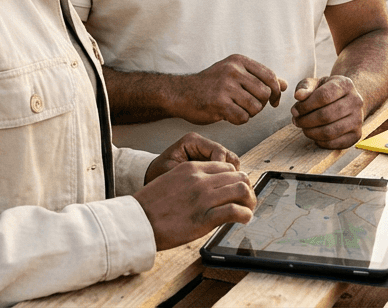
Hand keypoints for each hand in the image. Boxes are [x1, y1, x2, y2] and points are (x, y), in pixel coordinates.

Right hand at [133, 161, 255, 249]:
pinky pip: (236, 211)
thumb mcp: (171, 180)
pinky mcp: (205, 217)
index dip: (235, 178)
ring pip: (241, 190)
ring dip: (249, 201)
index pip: (226, 166)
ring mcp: (204, 198)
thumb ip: (191, 180)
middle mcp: (200, 179)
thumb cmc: (151, 205)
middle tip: (246, 200)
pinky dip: (245, 215)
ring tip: (247, 210)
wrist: (138, 221)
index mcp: (191, 168)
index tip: (236, 189)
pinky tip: (243, 219)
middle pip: (238, 176)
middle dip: (246, 188)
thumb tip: (208, 189)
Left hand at [145, 132, 240, 183]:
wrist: (152, 177)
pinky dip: (225, 180)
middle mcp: (202, 144)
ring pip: (229, 163)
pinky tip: (221, 192)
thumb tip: (213, 182)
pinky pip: (224, 170)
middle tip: (227, 190)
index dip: (223, 168)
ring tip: (224, 192)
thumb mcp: (172, 173)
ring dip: (229, 178)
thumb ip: (190, 176)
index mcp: (192, 141)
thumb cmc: (159, 174)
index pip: (218, 151)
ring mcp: (207, 153)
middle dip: (230, 174)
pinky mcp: (210, 162)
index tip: (221, 185)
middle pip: (228, 156)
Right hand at [175, 54, 286, 125]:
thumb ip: (260, 77)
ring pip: (256, 107)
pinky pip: (243, 118)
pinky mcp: (218, 102)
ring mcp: (225, 86)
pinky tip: (228, 115)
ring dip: (249, 113)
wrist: (181, 93)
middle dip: (261, 105)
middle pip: (265, 94)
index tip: (274, 101)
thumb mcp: (235, 74)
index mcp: (239, 61)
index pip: (270, 77)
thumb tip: (285, 84)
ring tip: (237, 110)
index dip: (276, 92)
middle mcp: (233, 70)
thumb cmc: (211, 85)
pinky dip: (239, 120)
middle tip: (248, 107)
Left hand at [291, 75, 364, 149]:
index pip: (324, 96)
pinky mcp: (356, 134)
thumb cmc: (325, 91)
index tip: (294, 110)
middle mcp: (356, 101)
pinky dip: (320, 142)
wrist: (344, 100)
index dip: (305, 106)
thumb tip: (298, 96)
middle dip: (306, 121)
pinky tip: (314, 135)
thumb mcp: (315, 84)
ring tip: (303, 128)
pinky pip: (335, 143)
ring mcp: (358, 119)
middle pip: (326, 115)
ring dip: (311, 132)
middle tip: (296, 121)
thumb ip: (305, 87)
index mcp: (345, 84)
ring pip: (330, 131)